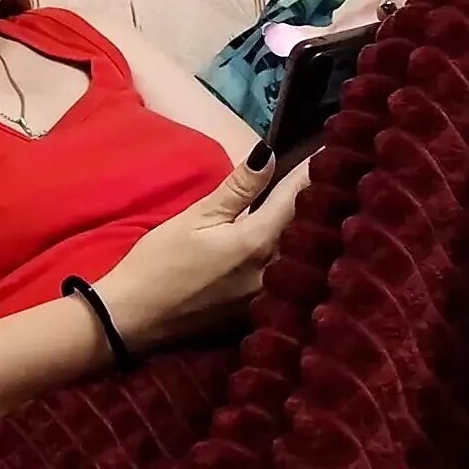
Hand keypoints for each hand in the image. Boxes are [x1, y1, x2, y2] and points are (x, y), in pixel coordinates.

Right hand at [92, 143, 314, 353]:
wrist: (132, 320)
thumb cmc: (157, 265)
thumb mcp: (194, 219)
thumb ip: (237, 189)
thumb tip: (269, 153)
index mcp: (259, 242)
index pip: (299, 196)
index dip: (315, 169)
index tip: (332, 148)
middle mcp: (276, 272)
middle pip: (311, 226)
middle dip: (323, 198)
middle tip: (335, 170)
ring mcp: (272, 296)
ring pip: (305, 252)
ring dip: (315, 226)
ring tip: (326, 199)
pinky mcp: (262, 311)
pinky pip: (292, 274)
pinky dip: (299, 253)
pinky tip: (300, 241)